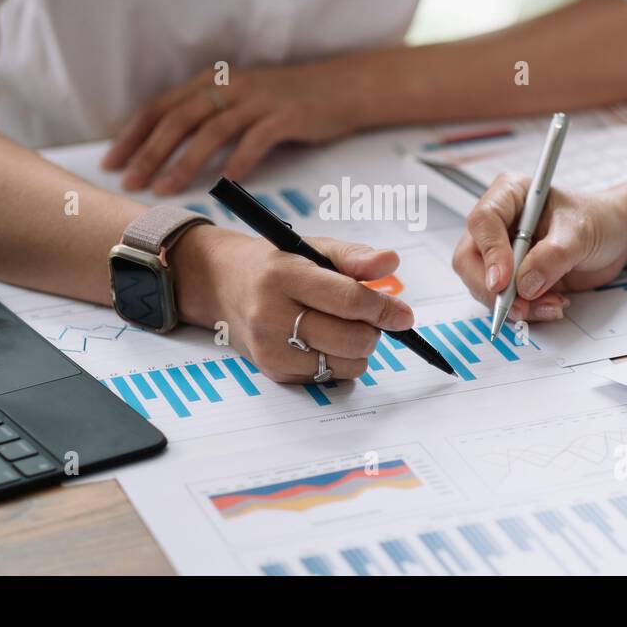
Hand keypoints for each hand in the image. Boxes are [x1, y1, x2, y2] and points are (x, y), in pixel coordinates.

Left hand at [103, 61, 369, 193]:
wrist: (342, 87)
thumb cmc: (287, 101)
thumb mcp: (240, 100)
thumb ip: (207, 117)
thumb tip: (165, 150)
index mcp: (212, 81)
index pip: (161, 106)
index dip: (133, 134)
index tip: (111, 163)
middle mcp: (230, 86)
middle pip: (179, 119)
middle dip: (150, 152)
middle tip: (129, 182)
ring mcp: (258, 100)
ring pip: (211, 130)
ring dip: (184, 162)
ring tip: (165, 189)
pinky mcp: (287, 115)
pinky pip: (256, 139)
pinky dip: (238, 161)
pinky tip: (226, 183)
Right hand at [169, 226, 413, 382]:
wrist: (223, 286)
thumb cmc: (275, 265)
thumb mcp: (311, 248)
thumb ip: (354, 256)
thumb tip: (390, 262)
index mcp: (283, 275)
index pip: (347, 300)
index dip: (383, 308)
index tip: (404, 314)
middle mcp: (271, 315)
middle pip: (349, 339)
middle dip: (373, 331)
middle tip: (371, 319)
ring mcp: (269, 348)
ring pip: (344, 365)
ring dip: (358, 350)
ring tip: (344, 327)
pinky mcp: (273, 372)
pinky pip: (328, 378)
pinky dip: (338, 362)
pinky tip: (322, 341)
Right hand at [451, 173, 626, 321]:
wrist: (614, 238)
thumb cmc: (598, 221)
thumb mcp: (580, 233)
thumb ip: (552, 256)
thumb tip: (525, 284)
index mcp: (509, 195)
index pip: (483, 222)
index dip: (490, 253)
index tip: (503, 282)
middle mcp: (498, 223)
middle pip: (470, 259)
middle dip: (494, 290)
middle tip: (520, 307)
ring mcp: (501, 252)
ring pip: (483, 285)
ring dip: (514, 304)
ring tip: (552, 304)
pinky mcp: (510, 278)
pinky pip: (502, 301)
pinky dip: (525, 310)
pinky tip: (550, 305)